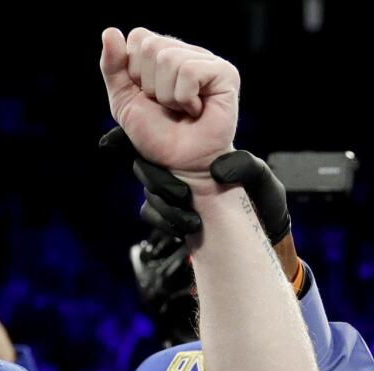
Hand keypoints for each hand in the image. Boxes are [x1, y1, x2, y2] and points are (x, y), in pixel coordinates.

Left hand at [99, 27, 238, 181]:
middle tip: (166, 106)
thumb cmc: (156, 135)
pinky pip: (188, 71)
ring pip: (169, 58)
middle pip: (150, 45)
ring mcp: (206, 61)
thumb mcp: (124, 101)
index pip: (138, 37)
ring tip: (181, 110)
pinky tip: (196, 109)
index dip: (133, 72)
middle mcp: (185, 53)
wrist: (180, 163)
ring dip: (167, 95)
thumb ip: (113, 68)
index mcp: (162, 55)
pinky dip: (184, 97)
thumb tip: (109, 31)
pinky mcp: (224, 72)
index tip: (147, 96)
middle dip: (150, 85)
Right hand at [103, 126, 299, 280]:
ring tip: (191, 219)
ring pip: (148, 194)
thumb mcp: (260, 179)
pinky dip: (167, 222)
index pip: (160, 137)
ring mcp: (170, 191)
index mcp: (196, 150)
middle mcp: (177, 167)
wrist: (259, 231)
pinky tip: (188, 226)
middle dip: (158, 180)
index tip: (112, 140)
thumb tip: (219, 170)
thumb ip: (245, 167)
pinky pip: (151, 215)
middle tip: (182, 194)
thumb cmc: (262, 200)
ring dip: (165, 205)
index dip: (133, 135)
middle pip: (145, 166)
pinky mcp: (168, 215)